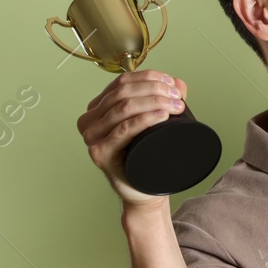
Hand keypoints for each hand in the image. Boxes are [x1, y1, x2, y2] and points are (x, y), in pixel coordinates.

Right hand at [77, 68, 186, 207]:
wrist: (144, 190)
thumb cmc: (147, 156)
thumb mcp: (156, 123)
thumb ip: (164, 101)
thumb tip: (177, 82)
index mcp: (99, 107)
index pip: (122, 82)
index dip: (148, 77)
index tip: (171, 83)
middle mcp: (90, 119)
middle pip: (123, 93)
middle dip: (155, 90)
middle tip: (177, 98)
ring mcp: (92, 136)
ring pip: (124, 108)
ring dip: (154, 102)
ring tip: (176, 107)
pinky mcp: (100, 152)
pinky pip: (123, 130)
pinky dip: (144, 120)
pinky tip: (161, 116)